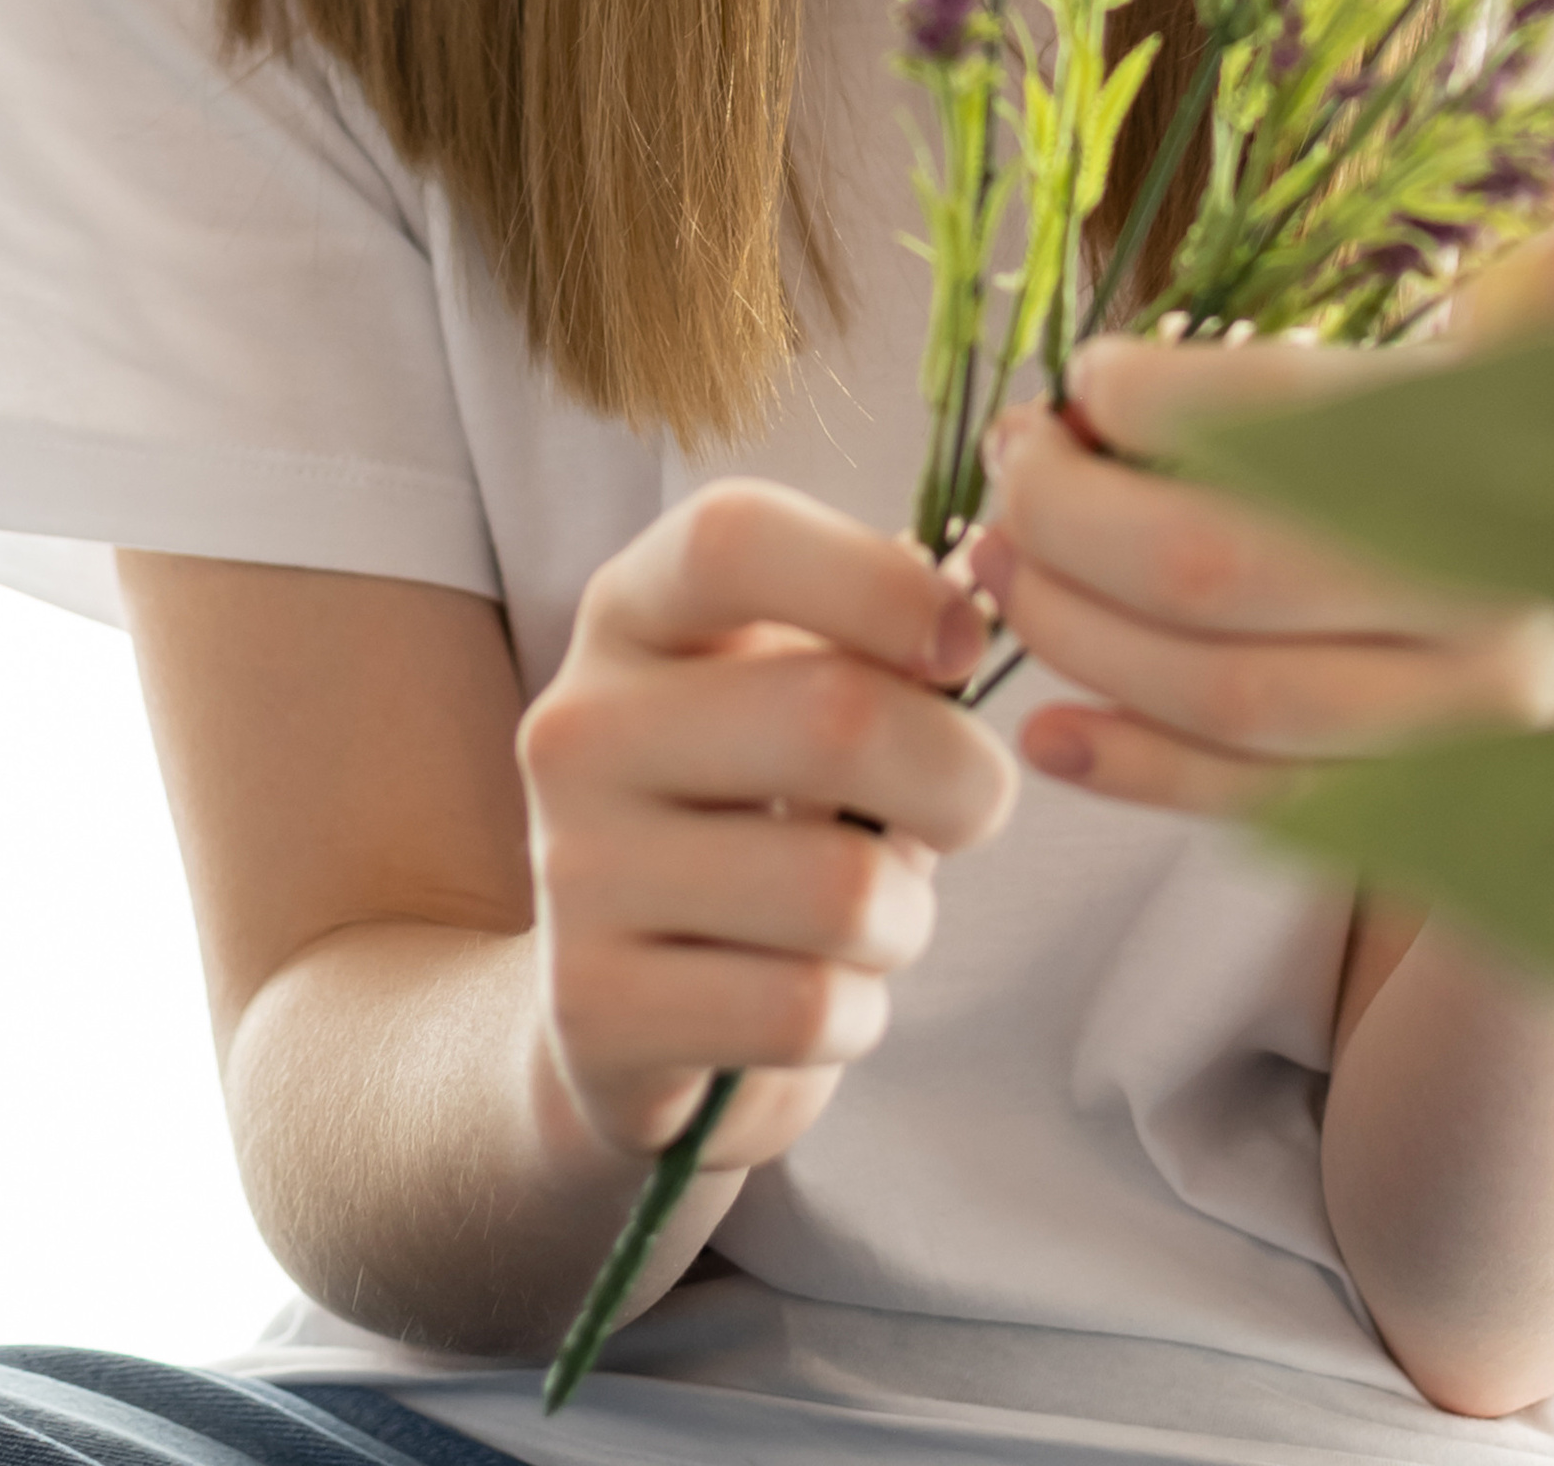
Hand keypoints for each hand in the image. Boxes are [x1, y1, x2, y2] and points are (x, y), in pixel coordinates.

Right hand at [517, 482, 1017, 1173]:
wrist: (627, 1008)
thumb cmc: (758, 815)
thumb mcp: (805, 695)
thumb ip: (882, 641)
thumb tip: (981, 584)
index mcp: (634, 612)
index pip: (733, 538)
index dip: (879, 583)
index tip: (963, 646)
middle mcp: (581, 724)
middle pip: (833, 716)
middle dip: (960, 779)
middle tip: (969, 806)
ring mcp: (573, 868)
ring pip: (840, 889)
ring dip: (906, 916)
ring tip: (872, 916)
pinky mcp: (591, 1006)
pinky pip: (803, 1008)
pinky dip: (856, 1014)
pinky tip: (816, 997)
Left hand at [972, 336, 1553, 819]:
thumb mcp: (1520, 383)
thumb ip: (1385, 360)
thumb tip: (1155, 371)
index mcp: (1526, 453)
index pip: (1295, 415)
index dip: (1156, 397)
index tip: (1091, 378)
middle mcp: (1509, 599)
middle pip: (1222, 562)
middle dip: (1074, 514)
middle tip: (1013, 462)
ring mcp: (1482, 734)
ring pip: (1227, 692)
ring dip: (1079, 627)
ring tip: (1002, 561)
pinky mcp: (1451, 831)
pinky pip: (1264, 809)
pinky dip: (1137, 771)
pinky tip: (1051, 725)